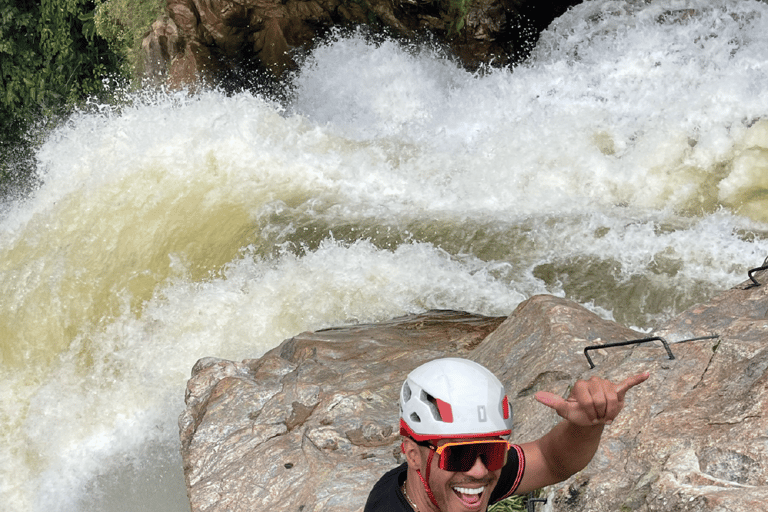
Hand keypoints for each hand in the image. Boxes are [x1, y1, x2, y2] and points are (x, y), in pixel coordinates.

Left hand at [533, 372, 648, 426]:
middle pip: (602, 399)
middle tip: (597, 416)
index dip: (589, 412)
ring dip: (611, 411)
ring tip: (605, 415)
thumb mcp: (565, 410)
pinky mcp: (618, 390)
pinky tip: (646, 374)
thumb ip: (553, 402)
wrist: (589, 419)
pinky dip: (637, 379)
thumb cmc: (577, 414)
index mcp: (582, 384)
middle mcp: (595, 381)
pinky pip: (628, 383)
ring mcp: (607, 385)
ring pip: (614, 399)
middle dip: (600, 412)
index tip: (587, 416)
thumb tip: (536, 395)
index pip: (589, 399)